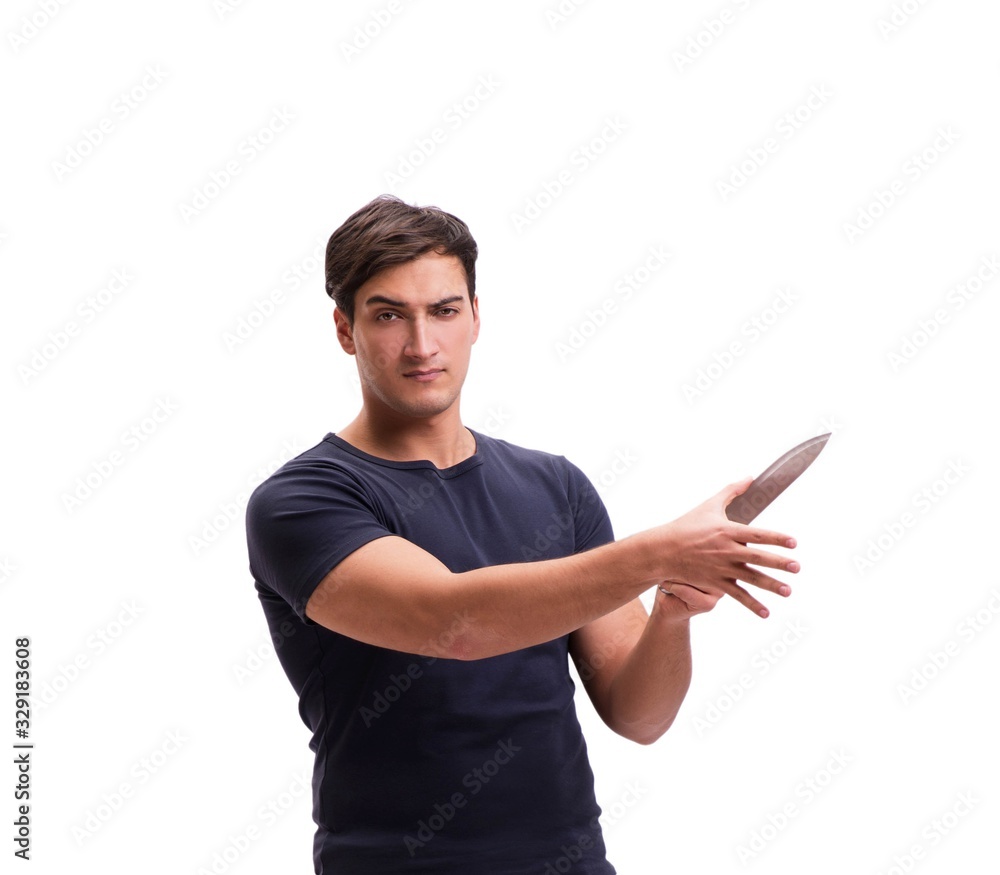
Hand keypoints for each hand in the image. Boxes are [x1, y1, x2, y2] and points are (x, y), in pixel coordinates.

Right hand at [644, 476, 799, 617]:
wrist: (663, 550)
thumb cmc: (687, 525)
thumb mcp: (709, 505)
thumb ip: (732, 491)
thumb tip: (750, 477)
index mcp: (727, 530)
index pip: (757, 534)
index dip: (776, 538)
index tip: (793, 542)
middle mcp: (726, 550)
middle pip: (757, 557)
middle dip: (778, 563)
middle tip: (797, 567)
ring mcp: (721, 568)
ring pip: (750, 577)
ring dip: (771, 585)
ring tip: (788, 591)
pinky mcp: (715, 583)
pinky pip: (737, 595)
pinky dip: (751, 604)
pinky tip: (766, 613)